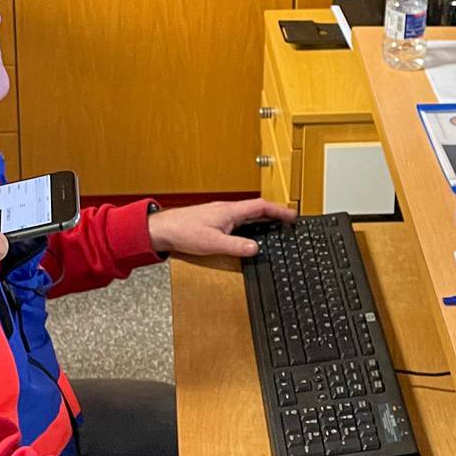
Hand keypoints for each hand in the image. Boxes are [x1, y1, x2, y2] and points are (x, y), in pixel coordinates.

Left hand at [146, 197, 295, 258]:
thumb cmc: (183, 231)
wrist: (162, 230)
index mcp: (230, 211)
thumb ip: (236, 246)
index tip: (292, 215)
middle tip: (288, 221)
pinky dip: (250, 224)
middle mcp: (227, 209)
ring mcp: (220, 214)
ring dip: (263, 219)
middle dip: (275, 214)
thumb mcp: (213, 243)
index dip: (279, 210)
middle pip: (257, 209)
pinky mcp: (214, 220)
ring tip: (275, 226)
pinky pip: (239, 219)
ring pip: (247, 214)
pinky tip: (249, 232)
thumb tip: (255, 248)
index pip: (261, 206)